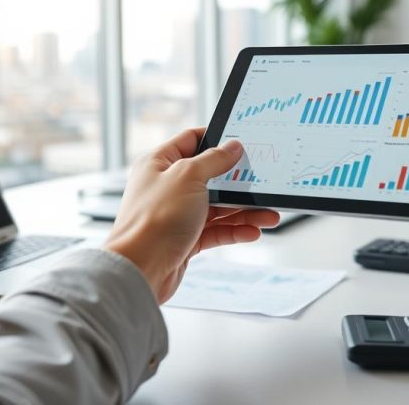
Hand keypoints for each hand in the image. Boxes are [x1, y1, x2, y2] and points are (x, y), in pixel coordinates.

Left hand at [103, 128, 279, 302]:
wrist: (139, 269)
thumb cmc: (153, 220)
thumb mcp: (188, 177)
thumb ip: (214, 160)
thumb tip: (232, 147)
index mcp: (160, 163)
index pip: (191, 140)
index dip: (217, 139)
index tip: (242, 141)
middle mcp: (167, 186)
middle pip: (211, 177)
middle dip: (239, 182)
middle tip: (263, 182)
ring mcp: (177, 214)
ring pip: (218, 207)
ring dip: (244, 211)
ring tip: (269, 215)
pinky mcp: (185, 239)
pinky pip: (216, 231)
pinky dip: (235, 231)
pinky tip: (252, 232)